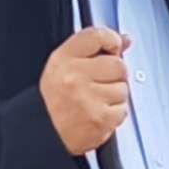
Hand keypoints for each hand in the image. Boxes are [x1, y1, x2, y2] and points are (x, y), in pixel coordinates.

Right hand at [41, 27, 131, 156]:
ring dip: (115, 95)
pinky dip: (115, 113)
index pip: (96, 36)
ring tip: (96, 99)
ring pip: (123, 88)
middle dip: (114, 73)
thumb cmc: (54, 99)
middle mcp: (74, 78)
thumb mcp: (64, 65)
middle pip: (117, 64)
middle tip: (100, 81)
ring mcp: (88, 99)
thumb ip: (94, 48)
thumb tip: (125, 40)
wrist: (43, 132)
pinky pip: (123, 110)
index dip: (112, 40)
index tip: (114, 47)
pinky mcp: (100, 119)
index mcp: (63, 60)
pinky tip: (99, 112)